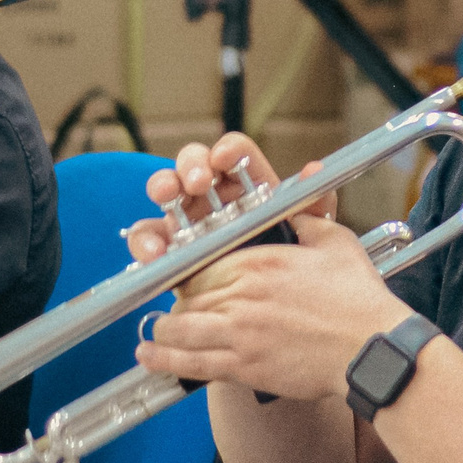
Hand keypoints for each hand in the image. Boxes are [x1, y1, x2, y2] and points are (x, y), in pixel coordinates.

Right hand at [121, 133, 337, 265]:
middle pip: (194, 163)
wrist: (266, 312)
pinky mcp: (165, 251)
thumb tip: (315, 171)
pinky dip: (146, 240)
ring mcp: (185, 221)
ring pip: (166, 192)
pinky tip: (153, 251)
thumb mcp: (307, 239)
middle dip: (191, 165)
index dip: (229, 150)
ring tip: (167, 199)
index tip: (226, 157)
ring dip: (163, 188)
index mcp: (246, 185)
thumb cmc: (287, 265)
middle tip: (197, 182)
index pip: (235, 153)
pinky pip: (148, 239)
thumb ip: (313, 206)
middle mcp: (212, 197)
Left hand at [126, 135, 394, 403]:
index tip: (188, 280)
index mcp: (259, 261)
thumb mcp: (335, 243)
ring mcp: (240, 332)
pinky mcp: (244, 365)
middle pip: (188, 294)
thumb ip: (306, 221)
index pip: (203, 262)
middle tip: (174, 310)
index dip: (190, 272)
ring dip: (165, 331)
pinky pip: (192, 361)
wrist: (371, 351)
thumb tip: (296, 206)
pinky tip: (148, 357)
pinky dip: (165, 360)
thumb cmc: (358, 299)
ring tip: (156, 335)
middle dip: (179, 303)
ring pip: (182, 328)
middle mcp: (242, 294)